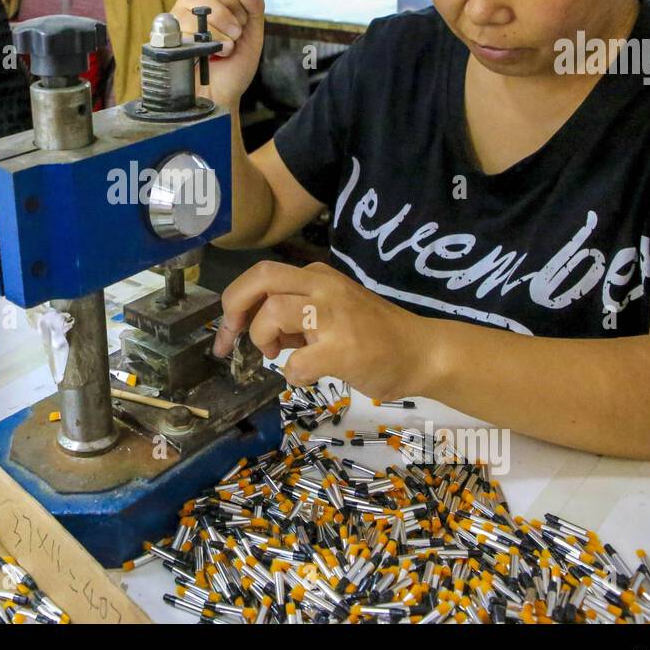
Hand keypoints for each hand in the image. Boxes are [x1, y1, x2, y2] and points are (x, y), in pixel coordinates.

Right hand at [170, 0, 263, 108]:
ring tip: (223, 50)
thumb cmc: (233, 69)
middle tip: (234, 34)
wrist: (221, 98)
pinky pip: (178, 31)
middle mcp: (189, 11)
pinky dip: (200, 43)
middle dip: (223, 14)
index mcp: (210, 3)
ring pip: (188, 11)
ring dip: (215, 32)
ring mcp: (174, 26)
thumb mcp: (253, 35)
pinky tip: (208, 55)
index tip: (242, 21)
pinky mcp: (164, 43)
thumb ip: (253, 7)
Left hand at [212, 261, 433, 394]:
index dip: (234, 301)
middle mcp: (323, 286)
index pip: (262, 275)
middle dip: (234, 307)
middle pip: (261, 278)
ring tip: (281, 354)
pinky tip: (310, 375)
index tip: (227, 331)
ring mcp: (333, 316)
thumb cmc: (376, 335)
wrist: (423, 353)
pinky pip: (295, 362)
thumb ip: (296, 312)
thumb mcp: (332, 309)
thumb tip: (256, 324)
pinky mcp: (341, 348)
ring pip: (272, 313)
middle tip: (234, 336)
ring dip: (264, 339)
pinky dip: (293, 375)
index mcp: (318, 276)